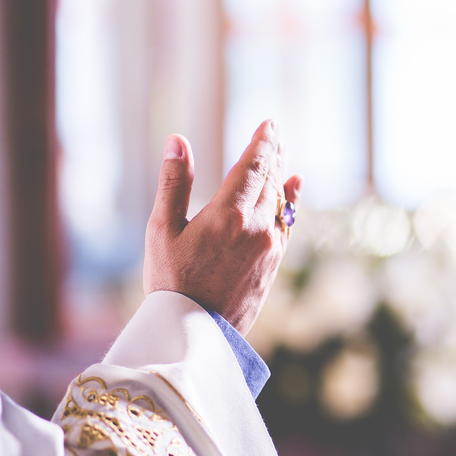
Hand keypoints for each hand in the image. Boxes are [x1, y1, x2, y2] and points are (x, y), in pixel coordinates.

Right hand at [143, 120, 300, 333]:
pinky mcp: (274, 262)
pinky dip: (291, 200)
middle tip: (275, 131)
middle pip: (271, 178)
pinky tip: (294, 185)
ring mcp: (270, 245)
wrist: (194, 332)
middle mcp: (257, 226)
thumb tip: (178, 140)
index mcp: (229, 214)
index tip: (269, 123)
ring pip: (281, 199)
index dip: (263, 142)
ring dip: (281, 173)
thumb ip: (173, 183)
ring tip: (280, 153)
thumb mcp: (162, 229)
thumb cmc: (168, 280)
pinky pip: (287, 221)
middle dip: (273, 152)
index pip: (254, 165)